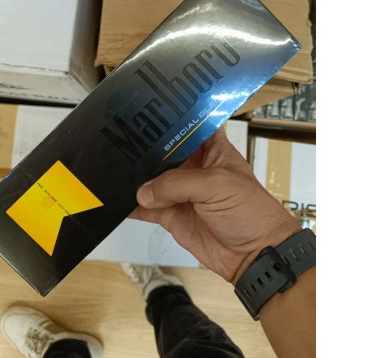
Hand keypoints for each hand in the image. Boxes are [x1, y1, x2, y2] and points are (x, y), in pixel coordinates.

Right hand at [131, 126, 300, 283]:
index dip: (172, 117)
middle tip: (118, 137)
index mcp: (211, 150)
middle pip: (164, 151)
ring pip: (151, 179)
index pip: (190, 126)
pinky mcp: (170, 215)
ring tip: (111, 164)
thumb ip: (177, 184)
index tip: (146, 109)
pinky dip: (131, 205)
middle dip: (144, 147)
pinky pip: (146, 208)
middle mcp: (193, 167)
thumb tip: (143, 193)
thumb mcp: (216, 185)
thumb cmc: (247, 211)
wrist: (253, 256)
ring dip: (135, 176)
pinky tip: (115, 198)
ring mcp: (180, 192)